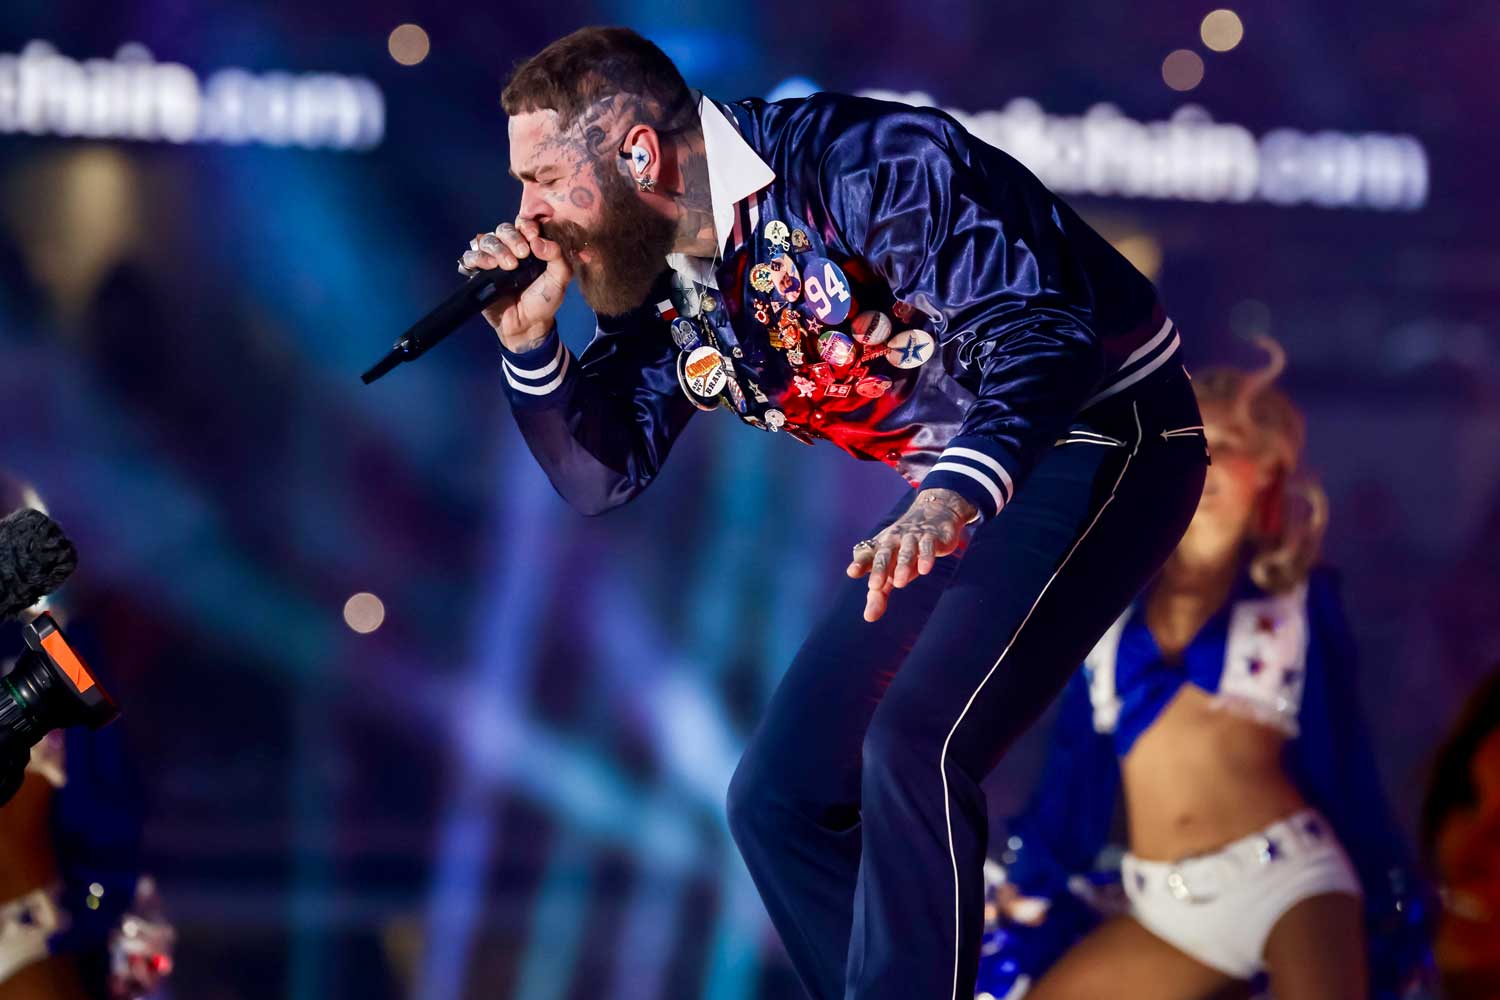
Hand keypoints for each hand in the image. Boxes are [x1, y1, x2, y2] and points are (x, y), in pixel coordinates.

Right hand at [459, 218, 571, 352]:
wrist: (527, 325)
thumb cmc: (544, 300)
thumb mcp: (560, 279)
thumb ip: (557, 257)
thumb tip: (538, 241)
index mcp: (529, 245)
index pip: (523, 224)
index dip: (526, 226)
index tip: (533, 237)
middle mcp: (509, 249)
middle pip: (503, 229)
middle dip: (512, 238)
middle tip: (522, 255)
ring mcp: (492, 260)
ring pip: (486, 240)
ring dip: (496, 249)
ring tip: (508, 266)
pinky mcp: (478, 273)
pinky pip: (470, 257)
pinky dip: (477, 258)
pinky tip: (489, 266)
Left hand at [846, 488, 976, 621]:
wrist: (935, 515)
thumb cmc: (906, 550)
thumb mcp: (892, 571)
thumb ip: (879, 594)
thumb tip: (869, 618)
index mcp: (880, 547)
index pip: (867, 554)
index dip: (860, 563)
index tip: (852, 572)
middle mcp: (894, 541)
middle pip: (885, 554)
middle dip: (880, 569)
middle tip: (875, 586)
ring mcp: (913, 537)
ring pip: (907, 551)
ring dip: (903, 566)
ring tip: (899, 582)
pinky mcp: (932, 537)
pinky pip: (927, 546)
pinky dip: (926, 557)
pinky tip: (924, 569)